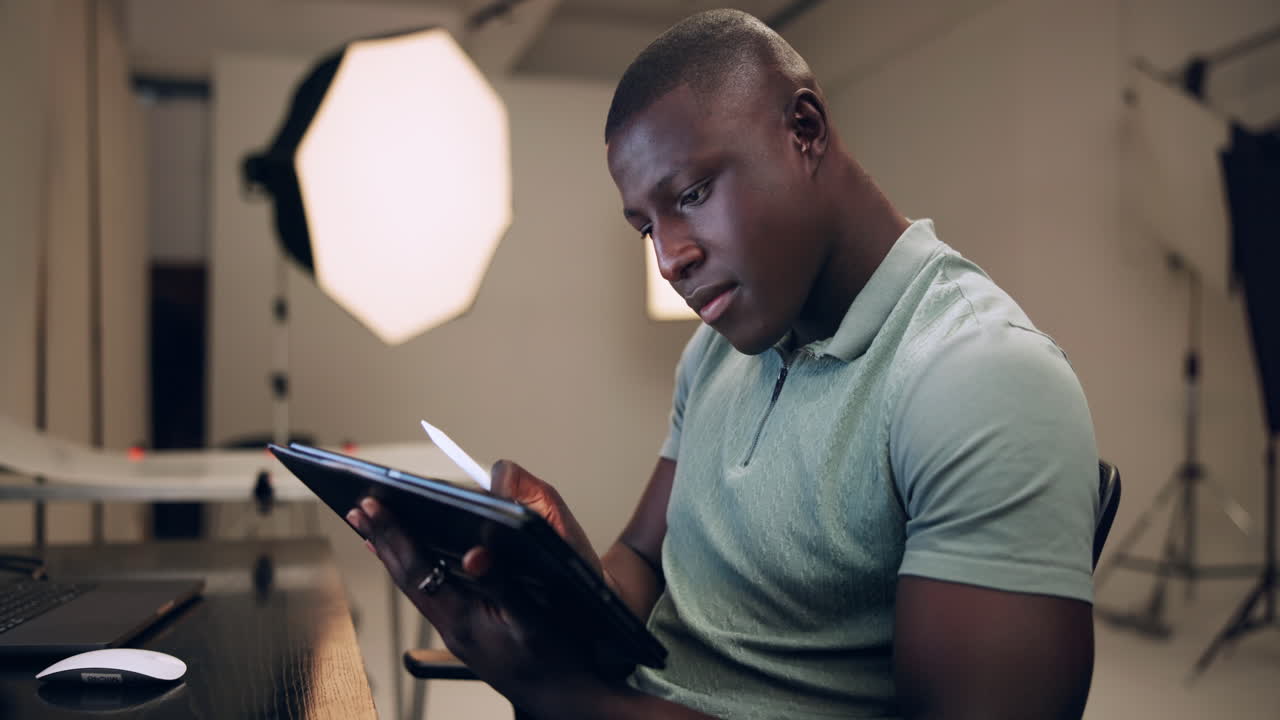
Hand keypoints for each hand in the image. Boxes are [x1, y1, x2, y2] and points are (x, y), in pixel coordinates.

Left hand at [344, 460, 610, 713]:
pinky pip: (433, 594)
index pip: (417, 570)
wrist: (569, 700)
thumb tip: (475, 554)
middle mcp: (453, 627)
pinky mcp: (468, 633)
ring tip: (373, 529)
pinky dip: (417, 570)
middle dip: (383, 540)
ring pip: (417, 586)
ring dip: (395, 555)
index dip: (394, 534)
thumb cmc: (559, 660)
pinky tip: (414, 560)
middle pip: (407, 577)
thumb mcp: (536, 619)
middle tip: (358, 508)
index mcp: (464, 621)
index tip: (371, 506)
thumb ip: (503, 585)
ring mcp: (459, 632)